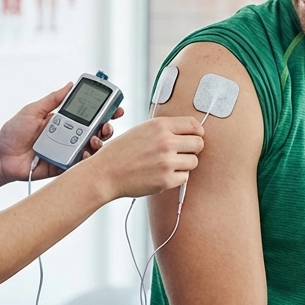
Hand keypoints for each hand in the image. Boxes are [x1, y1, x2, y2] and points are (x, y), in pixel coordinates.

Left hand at [0, 84, 123, 183]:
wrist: (1, 156)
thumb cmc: (13, 132)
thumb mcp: (33, 110)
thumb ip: (52, 99)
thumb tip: (69, 85)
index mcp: (63, 121)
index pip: (88, 114)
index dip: (103, 111)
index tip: (115, 106)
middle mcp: (68, 136)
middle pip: (95, 131)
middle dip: (106, 127)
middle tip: (108, 125)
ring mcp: (67, 152)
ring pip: (91, 148)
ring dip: (98, 143)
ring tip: (96, 139)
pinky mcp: (63, 167)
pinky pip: (79, 164)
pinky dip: (87, 159)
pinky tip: (87, 154)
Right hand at [86, 116, 204, 199]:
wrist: (106, 173)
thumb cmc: (121, 152)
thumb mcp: (142, 130)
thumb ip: (165, 129)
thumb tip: (188, 132)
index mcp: (160, 125)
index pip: (194, 124)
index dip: (197, 131)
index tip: (195, 136)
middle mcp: (165, 141)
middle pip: (199, 143)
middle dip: (193, 148)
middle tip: (182, 153)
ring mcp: (167, 161)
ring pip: (194, 161)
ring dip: (185, 164)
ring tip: (169, 164)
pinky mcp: (166, 180)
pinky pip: (185, 178)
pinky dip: (176, 177)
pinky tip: (162, 174)